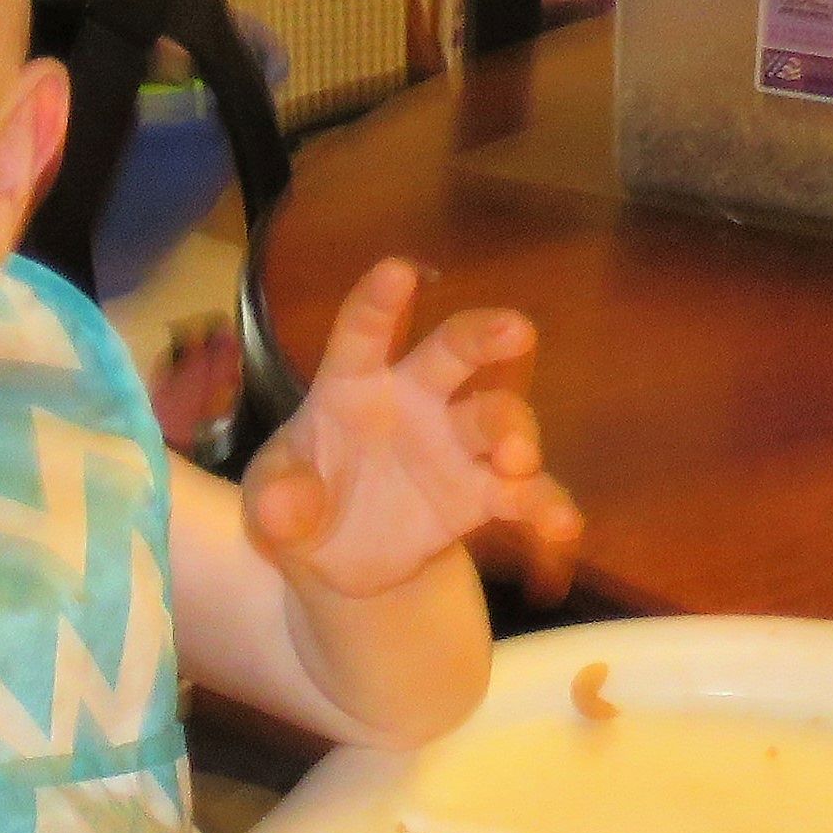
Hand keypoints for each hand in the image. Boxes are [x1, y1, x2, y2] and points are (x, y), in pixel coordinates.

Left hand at [244, 257, 584, 603]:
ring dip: (515, 431)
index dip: (379, 302)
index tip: (397, 271)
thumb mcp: (270, 502)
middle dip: (484, 336)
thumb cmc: (299, 500)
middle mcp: (414, 399)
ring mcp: (453, 444)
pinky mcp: (480, 494)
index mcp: (353, 383)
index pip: (364, 334)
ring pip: (497, 418)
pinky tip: (561, 525)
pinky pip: (521, 494)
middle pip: (454, 352)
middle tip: (515, 330)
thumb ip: (274, 499)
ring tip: (518, 459)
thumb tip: (283, 507)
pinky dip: (544, 506)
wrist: (336, 560)